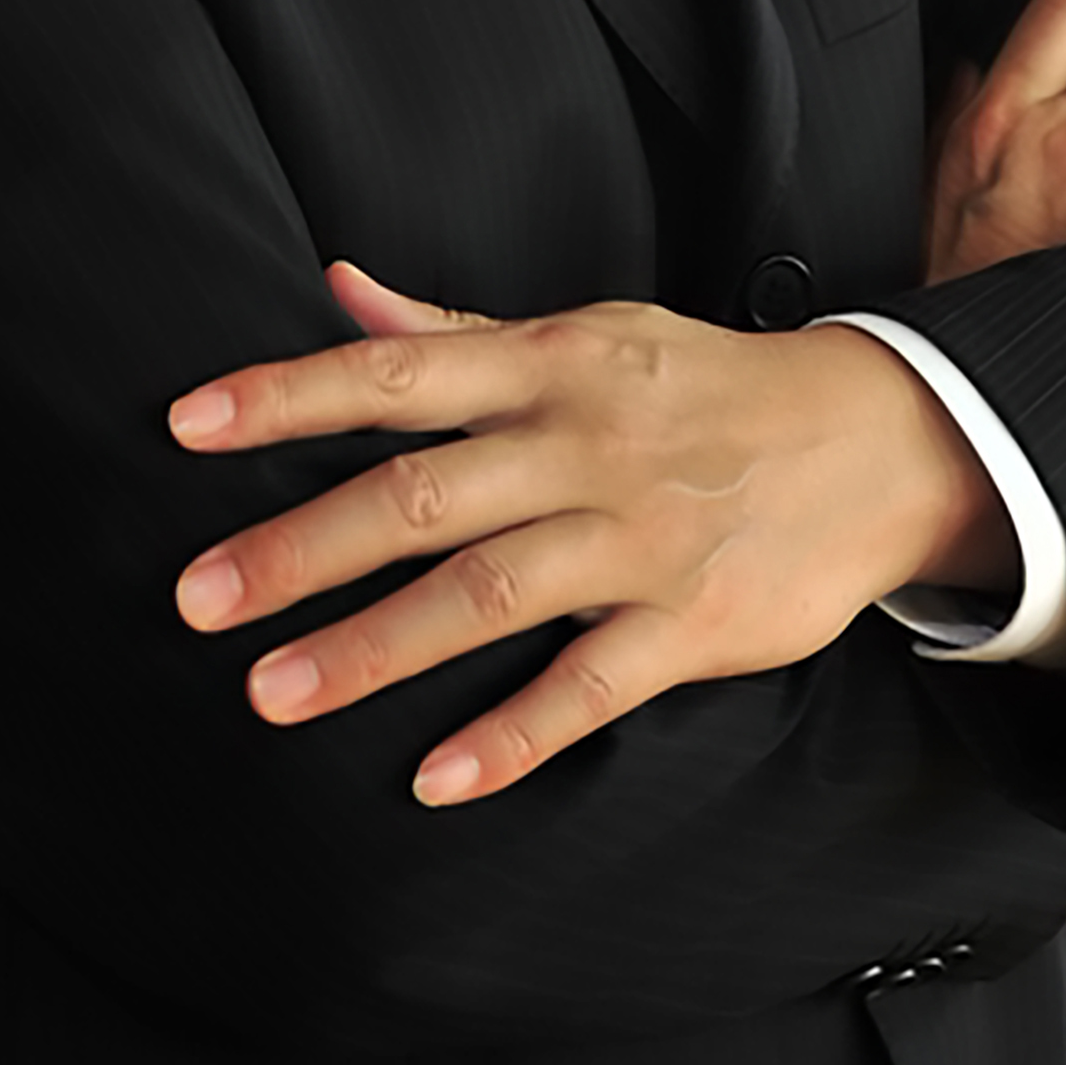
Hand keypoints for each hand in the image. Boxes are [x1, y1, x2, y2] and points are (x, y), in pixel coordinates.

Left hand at [170, 268, 1006, 808]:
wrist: (875, 439)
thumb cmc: (701, 383)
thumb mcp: (584, 332)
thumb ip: (454, 328)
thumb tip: (338, 286)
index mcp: (547, 363)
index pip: (394, 371)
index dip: (288, 394)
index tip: (189, 424)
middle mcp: (582, 444)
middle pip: (420, 496)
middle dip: (300, 549)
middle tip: (198, 598)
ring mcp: (637, 538)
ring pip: (486, 595)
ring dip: (373, 649)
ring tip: (274, 693)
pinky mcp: (694, 623)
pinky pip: (592, 687)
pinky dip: (515, 735)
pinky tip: (437, 778)